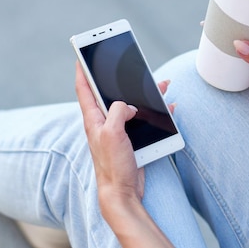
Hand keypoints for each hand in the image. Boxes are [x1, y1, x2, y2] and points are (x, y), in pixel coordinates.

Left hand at [75, 62, 174, 246]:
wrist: (122, 192)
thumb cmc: (112, 165)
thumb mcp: (111, 133)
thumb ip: (117, 112)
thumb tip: (127, 105)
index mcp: (94, 119)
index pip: (84, 88)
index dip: (82, 70)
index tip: (81, 55)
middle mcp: (103, 122)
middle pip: (110, 93)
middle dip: (120, 77)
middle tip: (125, 63)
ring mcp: (117, 130)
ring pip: (131, 104)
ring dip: (144, 94)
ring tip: (159, 83)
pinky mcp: (130, 138)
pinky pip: (142, 119)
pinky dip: (154, 112)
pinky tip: (167, 107)